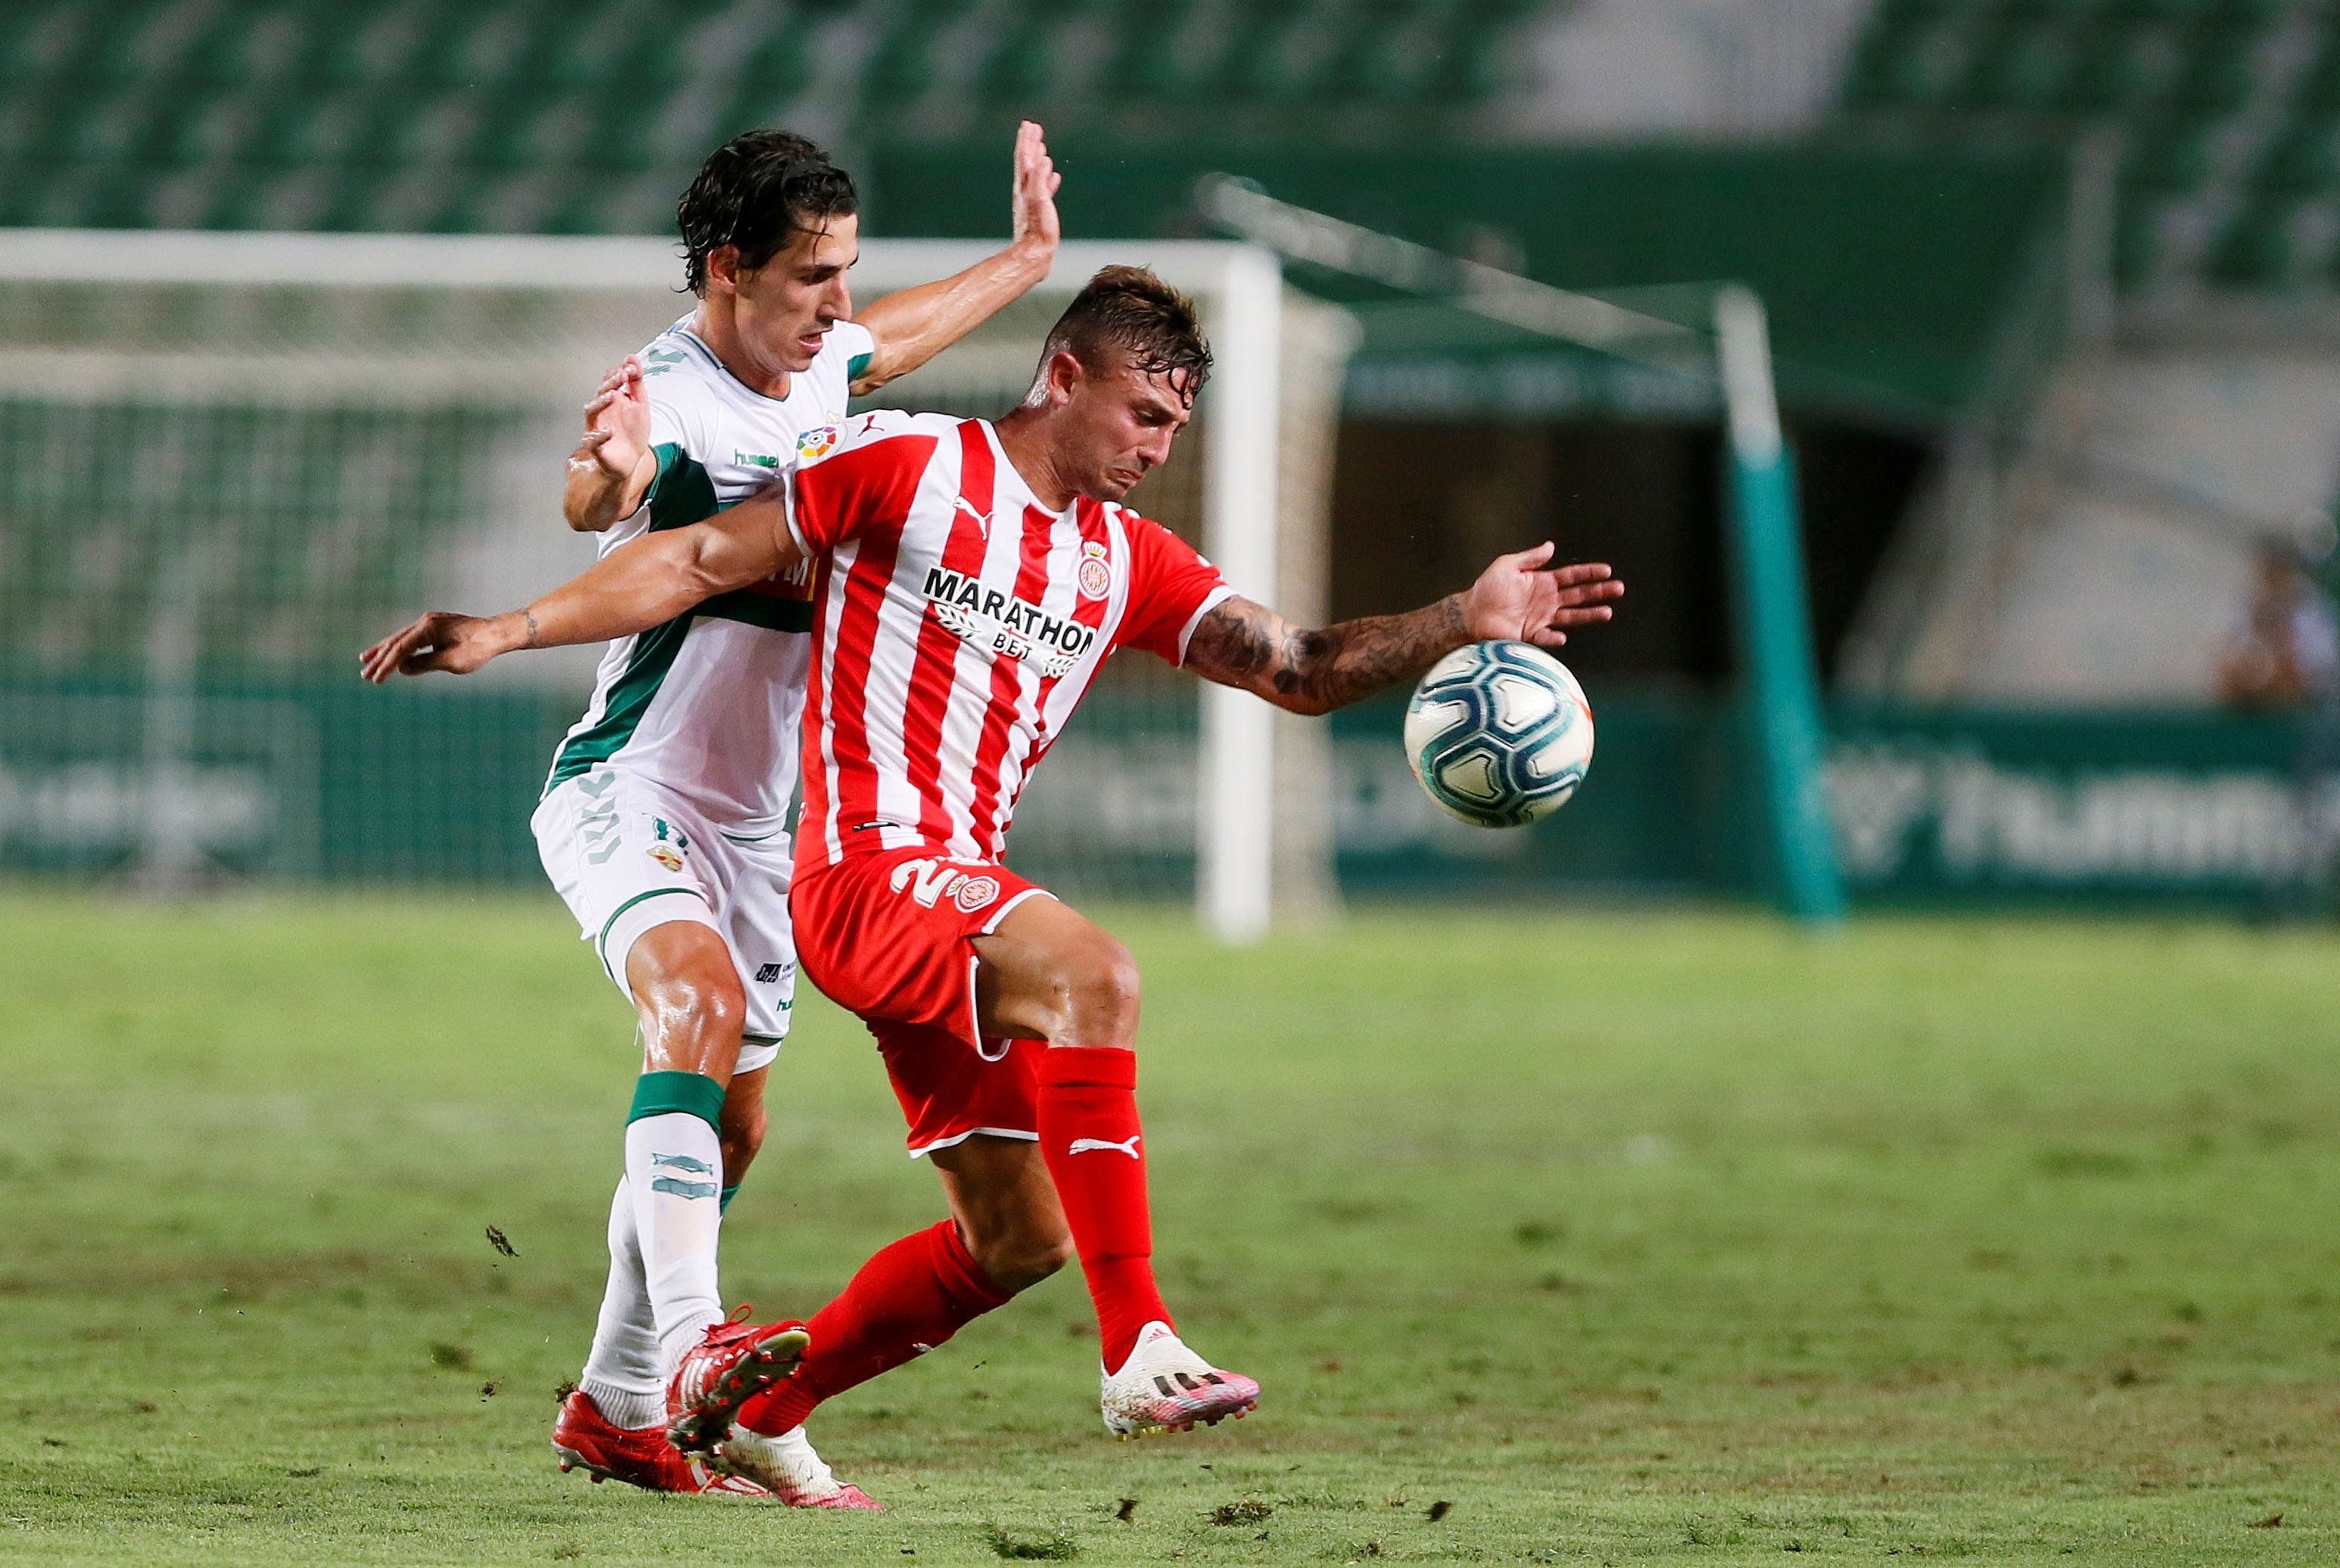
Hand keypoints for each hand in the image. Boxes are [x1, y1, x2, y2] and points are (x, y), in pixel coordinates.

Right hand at [359, 610, 523, 683]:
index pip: (401, 648)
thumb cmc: (480, 649)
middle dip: (379, 658)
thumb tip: (402, 668)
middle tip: (364, 674)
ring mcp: (431, 622)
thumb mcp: (453, 662)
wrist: (499, 634)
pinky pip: (412, 639)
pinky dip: (400, 648)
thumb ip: (426, 664)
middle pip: (396, 641)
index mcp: (429, 627)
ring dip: (385, 651)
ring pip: (402, 638)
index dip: (386, 665)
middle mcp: (426, 621)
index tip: (375, 679)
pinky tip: (392, 656)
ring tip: (366, 661)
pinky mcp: (436, 627)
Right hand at [570, 356, 650, 480]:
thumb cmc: (633, 431)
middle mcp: (601, 411)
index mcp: (611, 400)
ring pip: (591, 411)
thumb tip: (631, 357)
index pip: (609, 381)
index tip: (631, 368)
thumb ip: (637, 382)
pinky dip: (599, 435)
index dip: (618, 373)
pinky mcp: (595, 446)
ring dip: (601, 402)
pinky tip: (609, 431)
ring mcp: (596, 427)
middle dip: (610, 383)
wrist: (631, 460)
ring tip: (613, 395)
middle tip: (622, 376)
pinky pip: (592, 440)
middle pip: (600, 393)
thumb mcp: (640, 404)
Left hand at [1008, 121, 1059, 264]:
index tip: (1029, 125)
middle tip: (1033, 128)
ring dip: (1037, 159)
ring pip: (1033, 174)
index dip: (1026, 141)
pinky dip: (1047, 179)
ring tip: (1042, 147)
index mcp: (1024, 187)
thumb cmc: (1038, 230)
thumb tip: (1043, 160)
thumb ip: (1040, 180)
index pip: (1024, 158)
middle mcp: (1025, 191)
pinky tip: (1053, 176)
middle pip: (1026, 162)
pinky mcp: (1038, 211)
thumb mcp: (1040, 202)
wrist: (1035, 255)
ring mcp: (1031, 201)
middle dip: (1030, 144)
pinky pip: (1043, 189)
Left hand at [1457, 543, 1621, 648]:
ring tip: (1607, 612)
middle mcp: (1547, 601)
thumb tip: (1551, 546)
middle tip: (1618, 588)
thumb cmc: (1487, 588)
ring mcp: (1541, 618)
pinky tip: (1562, 636)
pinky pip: (1546, 637)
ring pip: (1571, 616)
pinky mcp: (1531, 635)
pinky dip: (1554, 638)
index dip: (1589, 573)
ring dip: (1589, 614)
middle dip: (1599, 592)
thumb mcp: (1507, 565)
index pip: (1572, 576)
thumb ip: (1530, 557)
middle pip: (1579, 595)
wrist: (1471, 613)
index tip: (1607, 570)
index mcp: (1543, 582)